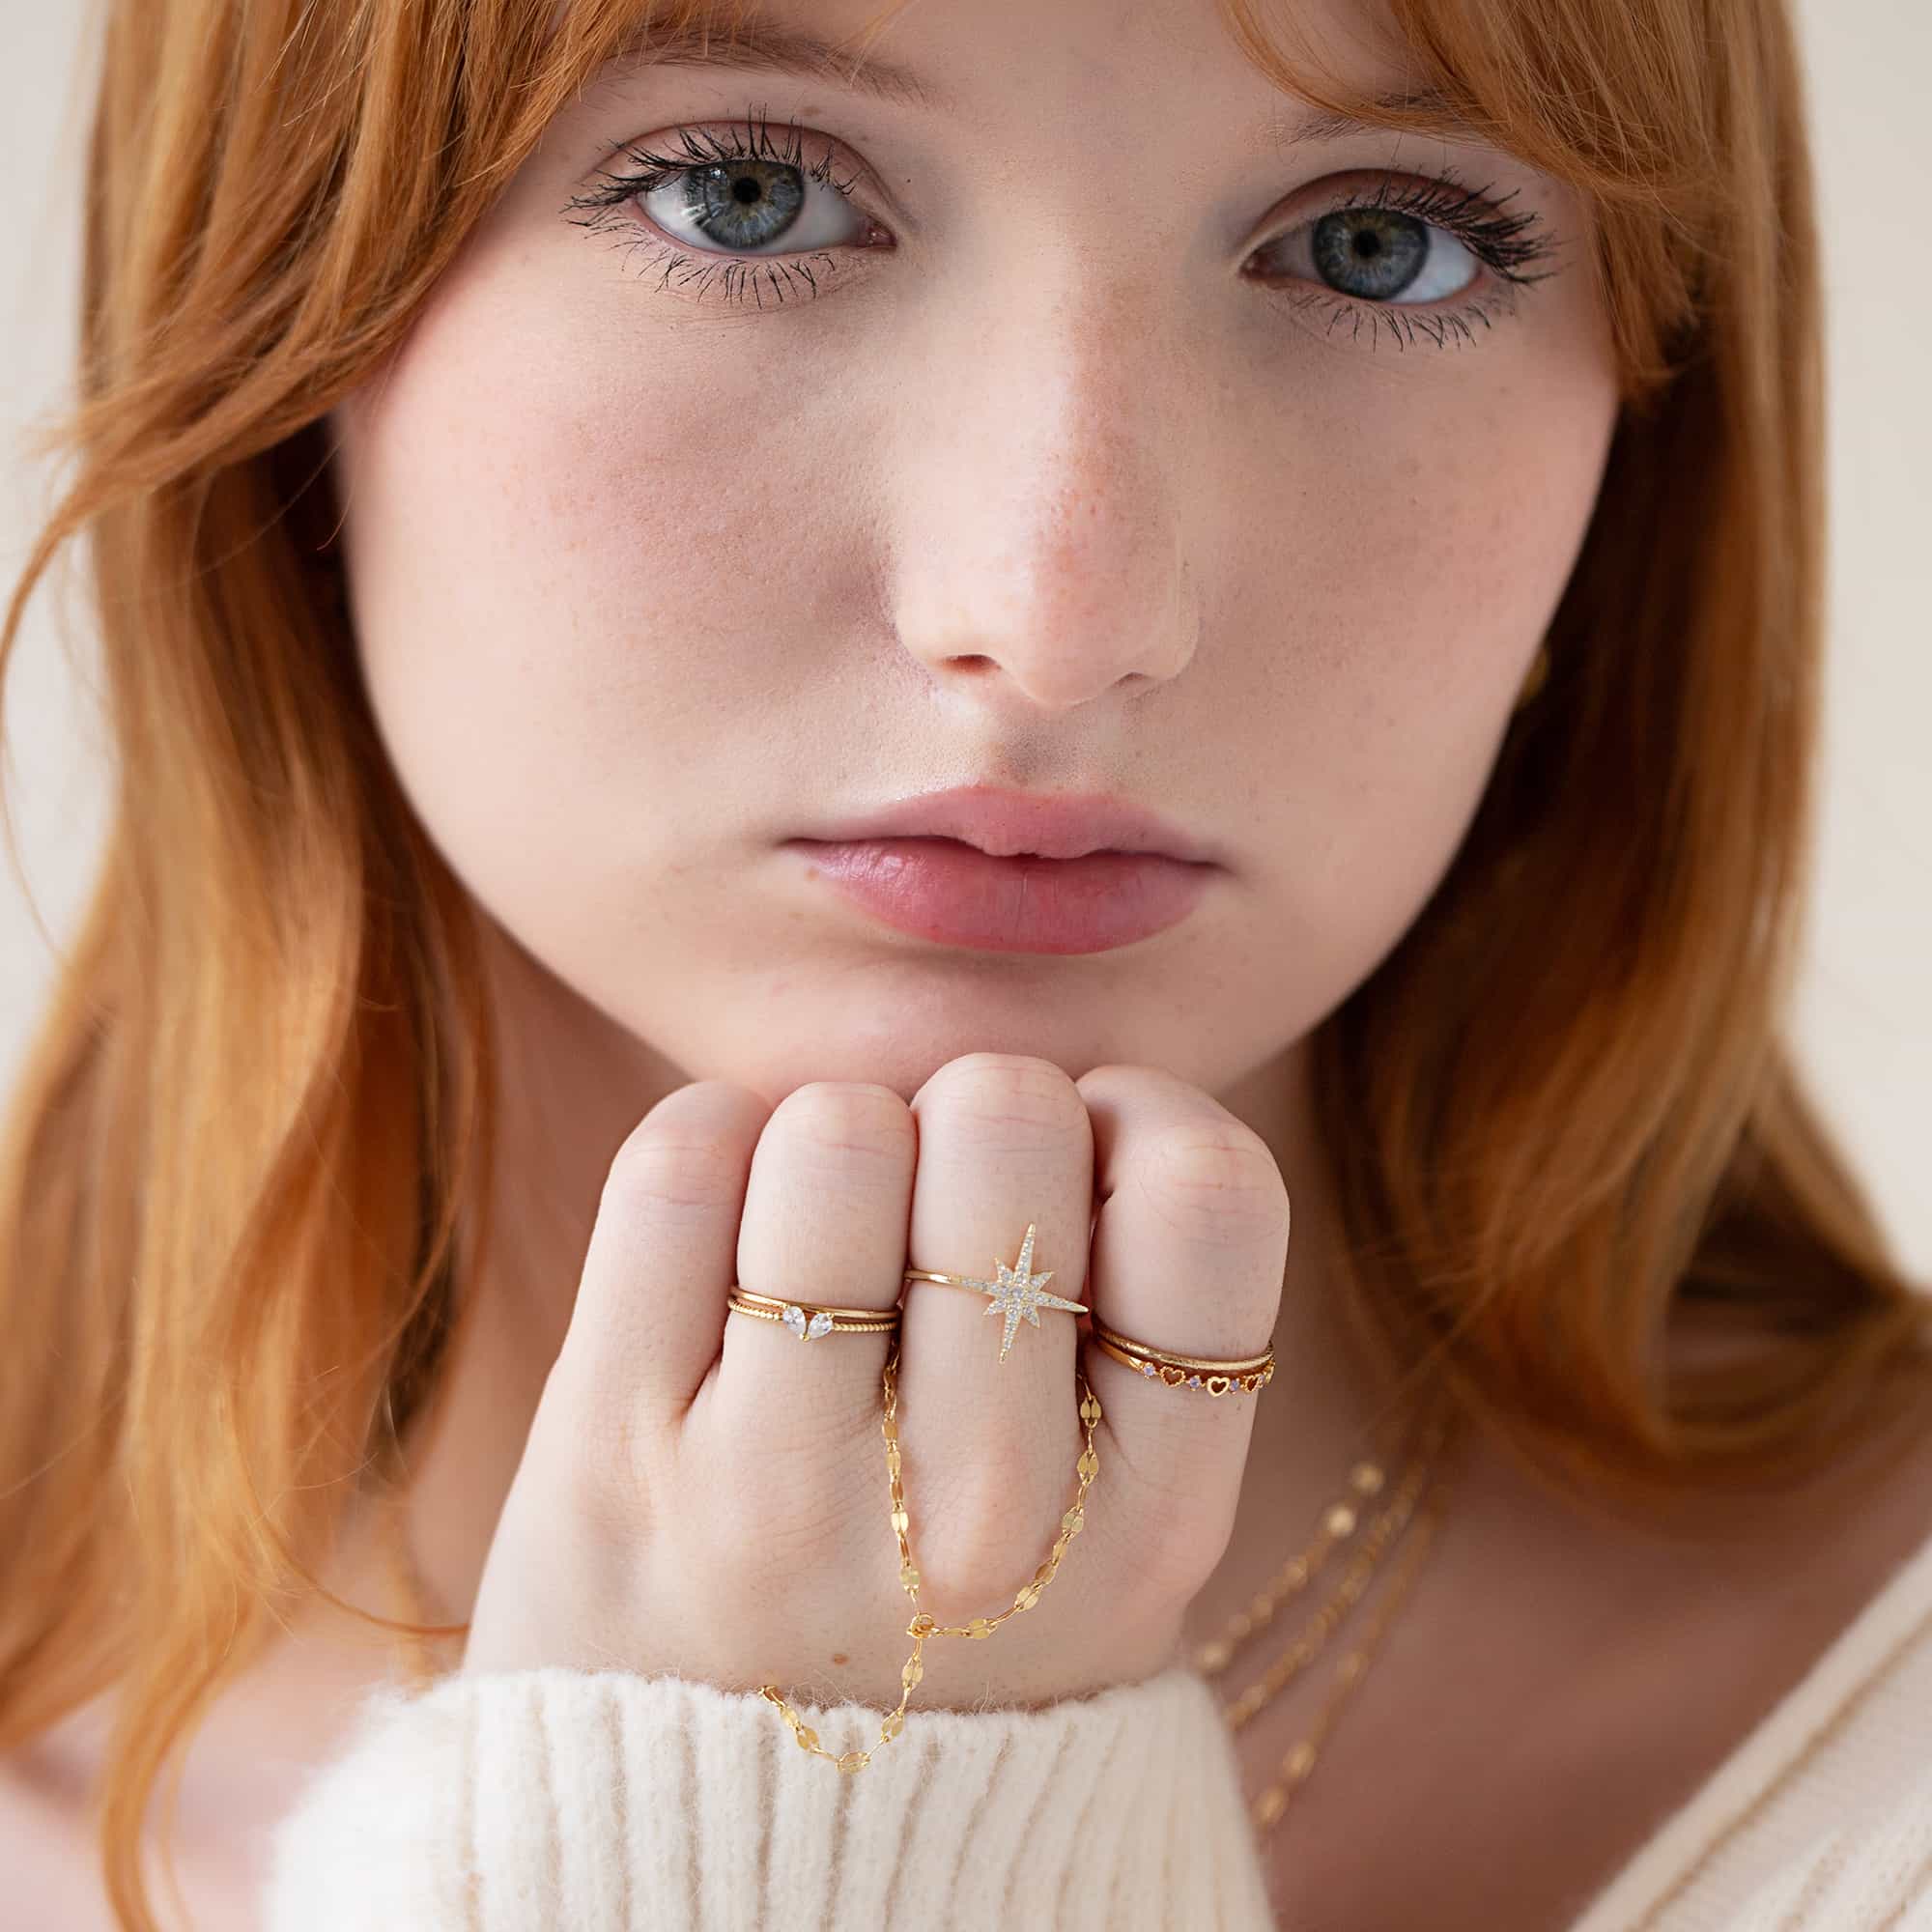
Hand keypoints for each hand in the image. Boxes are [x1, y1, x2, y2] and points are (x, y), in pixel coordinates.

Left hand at [460, 1053, 1289, 1722]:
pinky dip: (712, 1136)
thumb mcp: (1108, 1541)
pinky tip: (728, 1221)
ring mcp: (777, 1492)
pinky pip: (677, 1162)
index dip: (1147, 1116)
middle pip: (1008, 1122)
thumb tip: (1081, 1081)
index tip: (1091, 1157)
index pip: (1208, 1198)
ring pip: (838, 1130)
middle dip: (976, 1113)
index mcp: (1150, 1526)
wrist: (724, 1857)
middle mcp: (979, 1519)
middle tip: (943, 1210)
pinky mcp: (610, 1456)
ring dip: (837, 1133)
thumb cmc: (941, 1633)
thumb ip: (1133, 1329)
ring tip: (829, 1232)